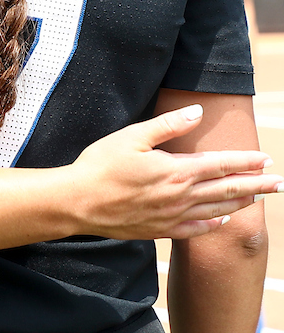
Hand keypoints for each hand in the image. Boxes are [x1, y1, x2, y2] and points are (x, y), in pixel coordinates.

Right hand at [67, 105, 279, 239]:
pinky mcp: (160, 230)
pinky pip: (196, 229)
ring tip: (258, 198)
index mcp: (176, 170)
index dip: (246, 161)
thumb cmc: (100, 165)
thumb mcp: (131, 137)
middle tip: (279, 183)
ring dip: (241, 202)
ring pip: (217, 209)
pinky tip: (221, 219)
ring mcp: (173, 216)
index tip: (266, 159)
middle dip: (257, 184)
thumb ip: (167, 125)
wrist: (78, 202)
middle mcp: (181, 196)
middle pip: (228, 189)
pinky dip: (213, 223)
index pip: (221, 164)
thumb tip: (197, 112)